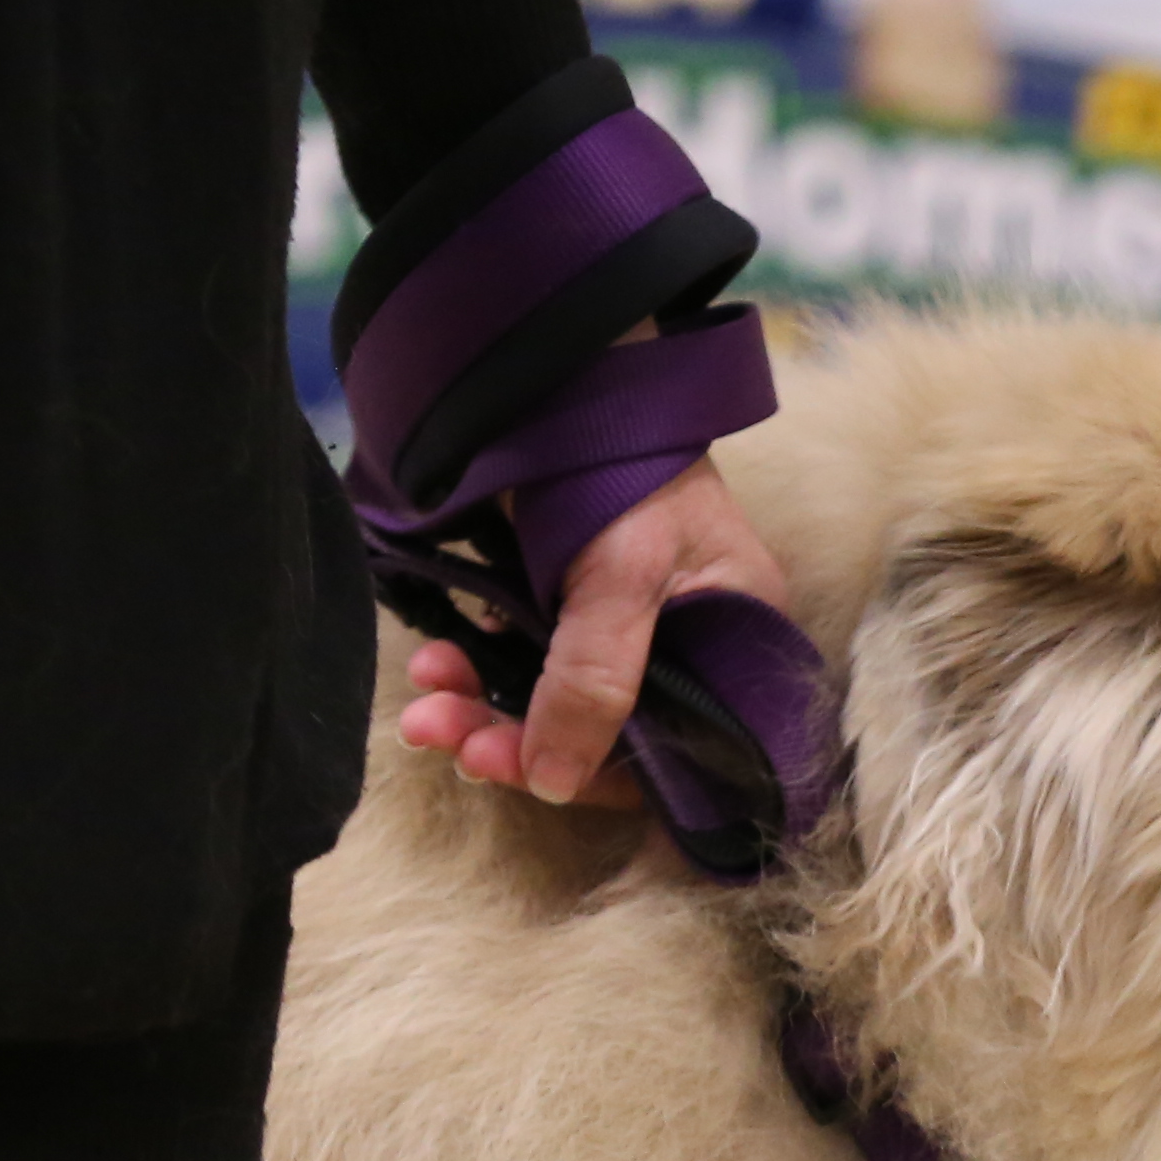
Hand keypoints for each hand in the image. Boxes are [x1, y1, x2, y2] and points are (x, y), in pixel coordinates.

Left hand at [394, 453, 791, 809]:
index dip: (598, 775)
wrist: (575, 377)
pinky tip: (436, 659)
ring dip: (481, 712)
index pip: (677, 754)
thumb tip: (552, 783)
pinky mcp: (568, 610)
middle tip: (445, 734)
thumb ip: (594, 681)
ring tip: (424, 705)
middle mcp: (687, 652)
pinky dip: (475, 672)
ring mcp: (623, 632)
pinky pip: (522, 669)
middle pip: (604, 739)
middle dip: (515, 741)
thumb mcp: (623, 576)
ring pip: (552, 710)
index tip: (519, 772)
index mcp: (735, 649)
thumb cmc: (627, 470)